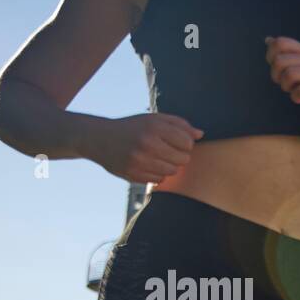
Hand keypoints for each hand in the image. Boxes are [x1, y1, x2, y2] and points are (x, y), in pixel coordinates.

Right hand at [87, 114, 201, 183]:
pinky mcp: (133, 174)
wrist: (99, 138)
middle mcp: (147, 143)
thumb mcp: (154, 119)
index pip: (187, 143)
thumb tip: (200, 134)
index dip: (185, 144)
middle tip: (166, 150)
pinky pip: (159, 180)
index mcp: (154, 127)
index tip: (176, 142)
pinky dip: (157, 174)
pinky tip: (147, 164)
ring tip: (156, 157)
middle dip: (178, 156)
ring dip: (169, 166)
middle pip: (183, 159)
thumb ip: (179, 125)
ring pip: (173, 171)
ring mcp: (139, 160)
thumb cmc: (133, 128)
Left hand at [265, 35, 299, 128]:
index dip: (271, 55)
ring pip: (289, 75)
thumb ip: (292, 53)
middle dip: (275, 74)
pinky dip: (296, 97)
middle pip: (280, 60)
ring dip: (285, 86)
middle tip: (283, 84)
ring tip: (292, 92)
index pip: (281, 42)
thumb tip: (268, 40)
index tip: (277, 69)